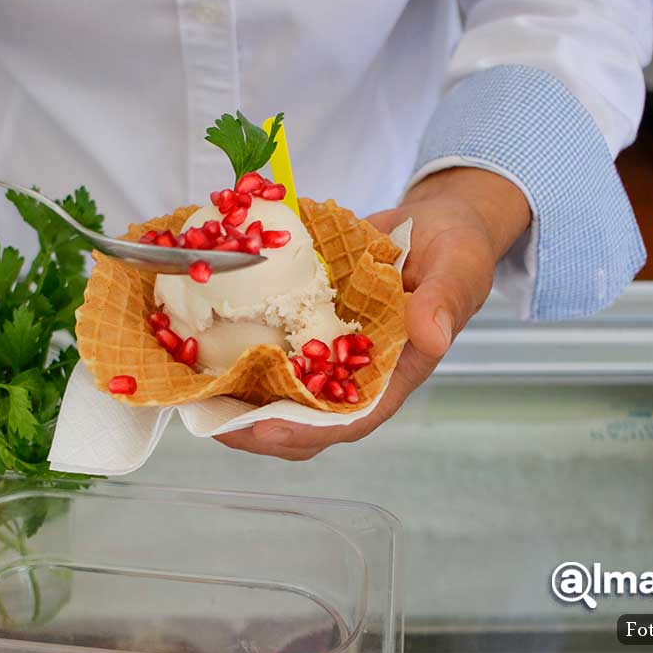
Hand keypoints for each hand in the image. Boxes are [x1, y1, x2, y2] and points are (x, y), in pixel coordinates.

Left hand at [215, 167, 530, 459]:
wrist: (435, 221)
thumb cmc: (455, 249)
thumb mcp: (459, 266)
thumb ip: (444, 301)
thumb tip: (431, 338)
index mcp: (394, 373)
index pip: (349, 421)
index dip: (304, 431)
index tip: (264, 430)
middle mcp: (356, 374)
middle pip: (302, 422)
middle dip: (254, 427)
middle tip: (209, 416)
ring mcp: (329, 355)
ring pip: (278, 394)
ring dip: (237, 398)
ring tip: (193, 393)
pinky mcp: (308, 330)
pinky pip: (270, 352)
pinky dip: (237, 353)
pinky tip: (200, 346)